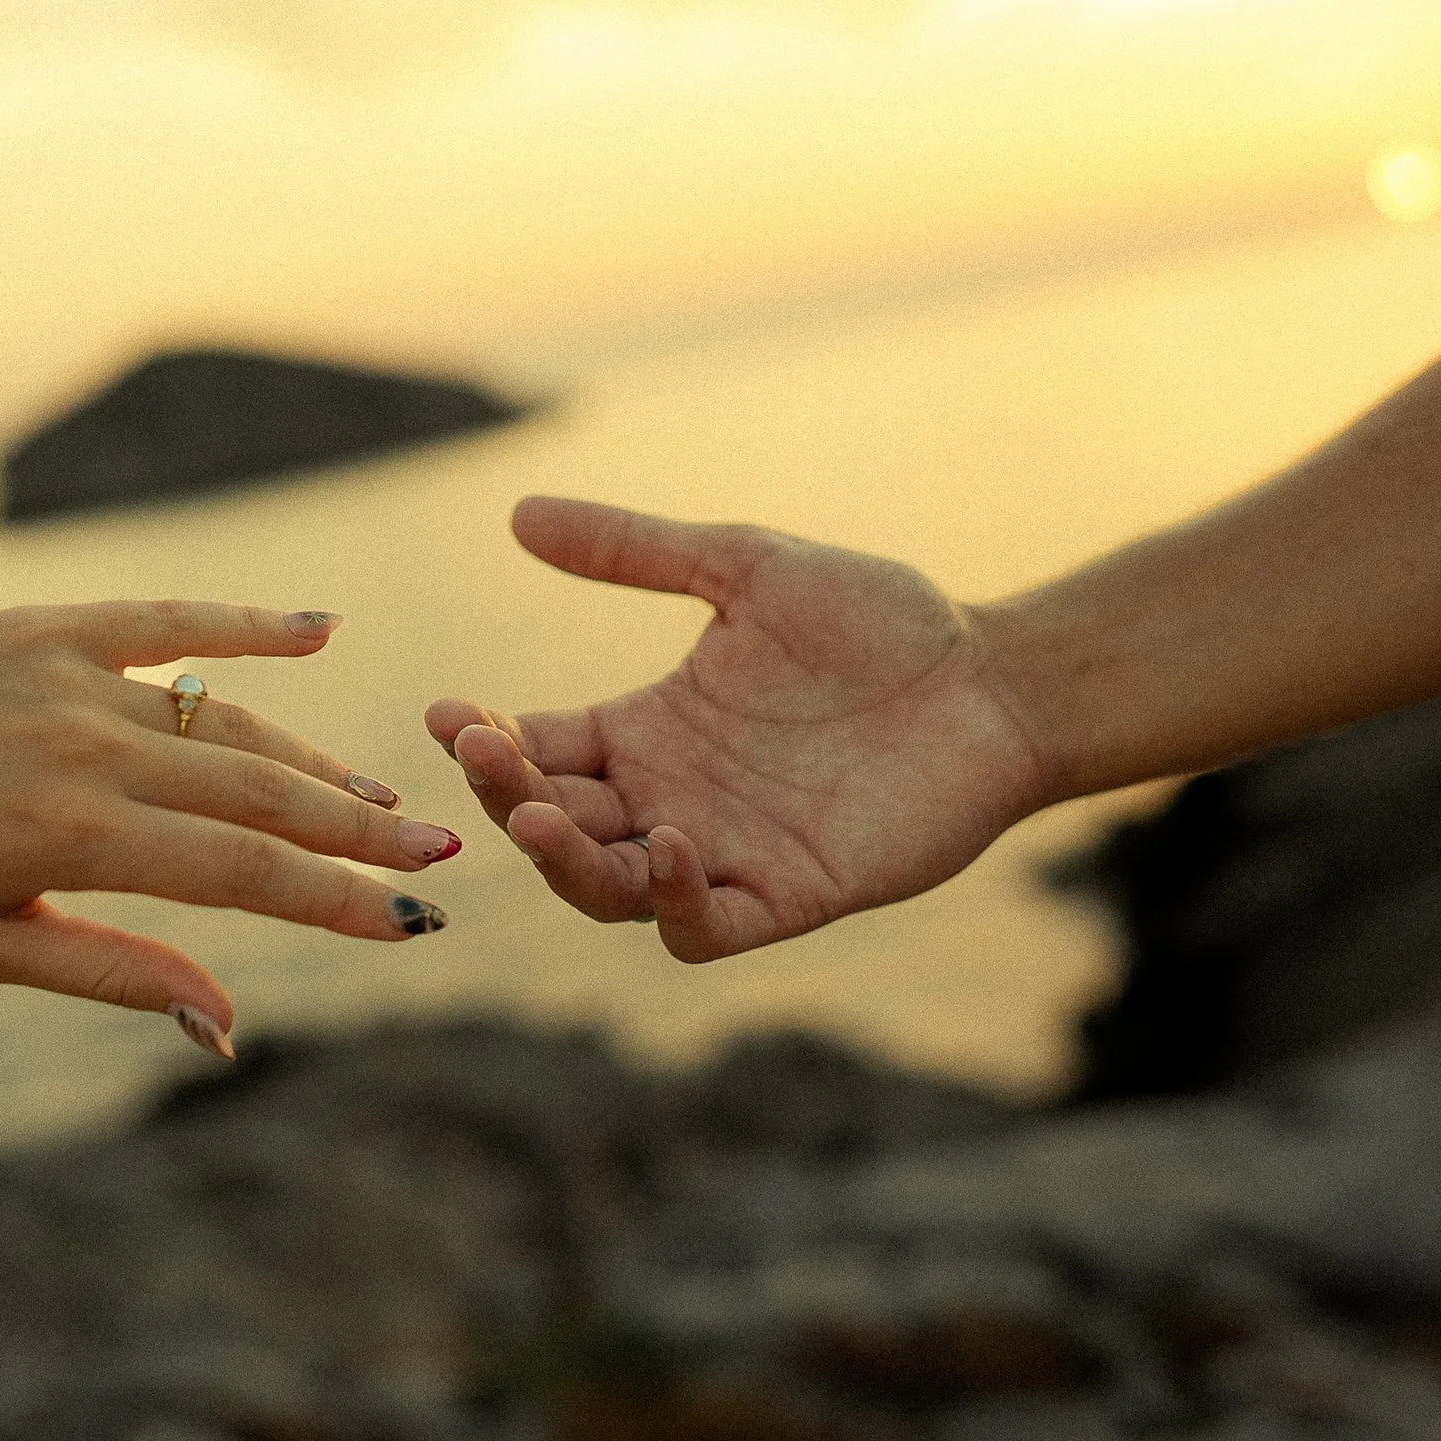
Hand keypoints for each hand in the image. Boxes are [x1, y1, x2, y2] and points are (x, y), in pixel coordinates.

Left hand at [0, 602, 458, 1054]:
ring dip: (318, 757)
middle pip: (264, 790)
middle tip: (444, 851)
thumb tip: (225, 1029)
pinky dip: (250, 624)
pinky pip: (171, 619)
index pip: (246, 873)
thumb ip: (114, 974)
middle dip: (363, 827)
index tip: (416, 919)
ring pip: (232, 718)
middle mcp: (84, 748)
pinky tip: (321, 632)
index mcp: (70, 838)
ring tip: (384, 795)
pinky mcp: (46, 625)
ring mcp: (70, 674)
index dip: (341, 899)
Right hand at [426, 499, 1050, 962]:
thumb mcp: (745, 568)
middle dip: (507, 795)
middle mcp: (669, 799)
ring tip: (542, 815)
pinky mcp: (787, 895)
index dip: (485, 739)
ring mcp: (725, 854)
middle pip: (554, 824)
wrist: (993, 679)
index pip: (537, 749)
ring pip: (608, 890)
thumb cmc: (879, 622)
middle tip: (486, 751)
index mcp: (646, 731)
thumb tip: (518, 514)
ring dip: (564, 862)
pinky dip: (675, 901)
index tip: (446, 710)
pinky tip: (674, 846)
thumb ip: (635, 551)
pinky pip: (705, 926)